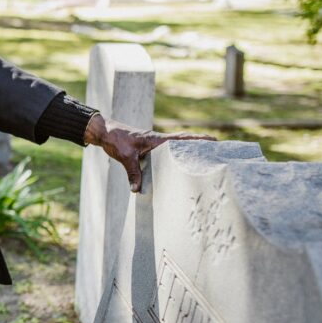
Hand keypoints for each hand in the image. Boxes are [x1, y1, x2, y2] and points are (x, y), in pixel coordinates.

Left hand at [84, 114, 214, 191]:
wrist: (105, 132)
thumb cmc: (116, 140)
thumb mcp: (126, 157)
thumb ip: (133, 173)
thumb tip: (137, 190)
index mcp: (157, 140)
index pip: (182, 138)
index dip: (198, 139)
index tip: (215, 140)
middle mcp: (158, 141)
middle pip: (183, 143)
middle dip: (199, 147)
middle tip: (216, 153)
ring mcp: (154, 145)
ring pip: (174, 150)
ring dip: (186, 154)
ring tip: (202, 163)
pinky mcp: (148, 150)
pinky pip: (164, 154)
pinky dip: (172, 159)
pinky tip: (176, 168)